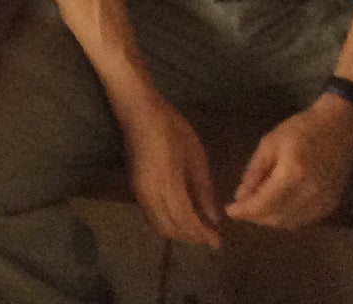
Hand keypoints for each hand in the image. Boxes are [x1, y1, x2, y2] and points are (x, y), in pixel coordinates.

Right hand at [117, 95, 221, 247]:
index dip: (201, 234)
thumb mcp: (195, 156)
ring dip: (178, 233)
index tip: (217, 242)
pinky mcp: (135, 189)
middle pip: (170, 228)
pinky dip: (167, 224)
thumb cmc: (171, 128)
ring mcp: (139, 192)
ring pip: (158, 225)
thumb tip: (213, 217)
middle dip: (190, 237)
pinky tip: (180, 219)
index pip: (185, 219)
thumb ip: (203, 189)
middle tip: (210, 238)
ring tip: (197, 231)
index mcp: (168, 182)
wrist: (138, 112)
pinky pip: (151, 216)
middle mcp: (150, 193)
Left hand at [225, 97, 352, 230]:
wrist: (338, 128)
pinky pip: (304, 221)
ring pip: (290, 224)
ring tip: (257, 208)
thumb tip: (240, 196)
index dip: (245, 211)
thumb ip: (254, 172)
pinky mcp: (331, 205)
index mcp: (292, 174)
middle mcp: (310, 193)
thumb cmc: (301, 129)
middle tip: (242, 209)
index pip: (263, 204)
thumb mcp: (270, 144)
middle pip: (276, 218)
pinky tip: (277, 208)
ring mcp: (323, 202)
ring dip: (270, 220)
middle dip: (255, 217)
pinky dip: (287, 218)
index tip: (230, 211)